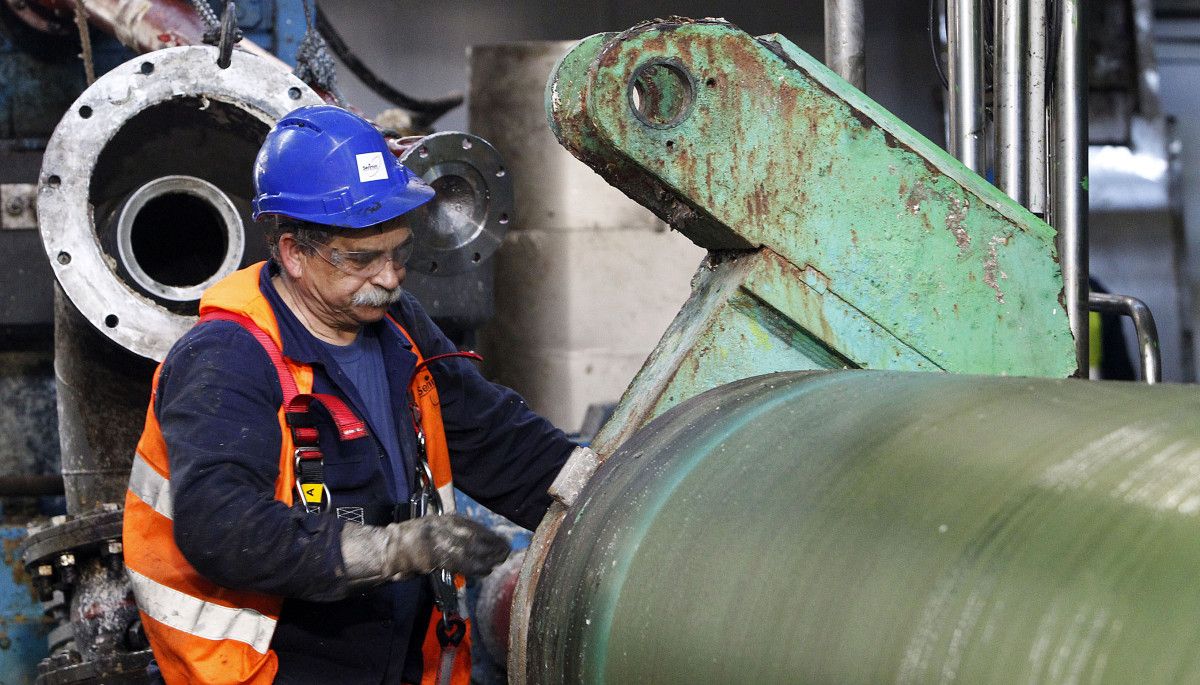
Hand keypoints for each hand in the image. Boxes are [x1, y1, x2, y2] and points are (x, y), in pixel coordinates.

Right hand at [383, 514, 509, 578]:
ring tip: (499, 562)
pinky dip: (474, 568)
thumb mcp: (432, 526)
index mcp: (443, 519)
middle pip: (474, 537)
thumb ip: (451, 531)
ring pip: (469, 551)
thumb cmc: (409, 539)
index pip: (472, 526)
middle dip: (492, 545)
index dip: (488, 534)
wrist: (389, 549)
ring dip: (487, 558)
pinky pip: (459, 564)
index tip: (501, 539)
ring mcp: (438, 542)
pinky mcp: (434, 558)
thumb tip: (475, 539)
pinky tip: (485, 571)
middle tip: (506, 551)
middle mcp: (443, 528)